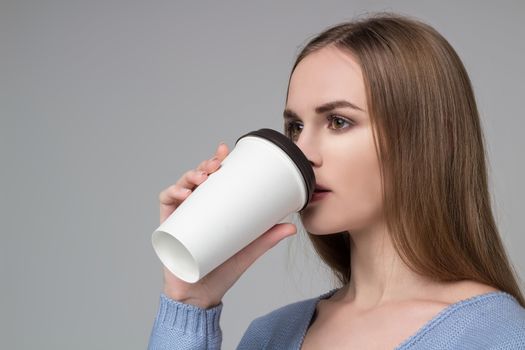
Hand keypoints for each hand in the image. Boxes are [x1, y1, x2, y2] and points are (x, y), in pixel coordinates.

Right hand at [157, 142, 296, 308]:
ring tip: (203, 178)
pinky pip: (166, 203)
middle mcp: (195, 208)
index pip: (212, 178)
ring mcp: (180, 216)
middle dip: (204, 165)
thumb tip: (292, 226)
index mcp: (212, 208)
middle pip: (196, 178)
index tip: (224, 150)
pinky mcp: (168, 226)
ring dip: (190, 176)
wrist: (202, 294)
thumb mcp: (249, 249)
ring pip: (181, 185)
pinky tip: (183, 194)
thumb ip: (268, 238)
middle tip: (216, 165)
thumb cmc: (224, 270)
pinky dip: (172, 194)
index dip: (215, 160)